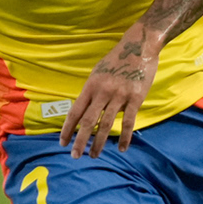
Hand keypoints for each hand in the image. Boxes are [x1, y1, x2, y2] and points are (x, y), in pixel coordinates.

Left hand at [62, 23, 158, 156]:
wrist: (139, 47)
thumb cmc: (117, 60)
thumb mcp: (98, 73)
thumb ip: (92, 91)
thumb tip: (85, 109)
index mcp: (91, 86)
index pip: (75, 111)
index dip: (67, 128)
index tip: (62, 142)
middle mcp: (103, 92)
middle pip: (88, 121)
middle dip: (80, 141)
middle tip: (75, 156)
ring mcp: (119, 96)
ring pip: (106, 124)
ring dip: (99, 143)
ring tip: (94, 155)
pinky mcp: (136, 98)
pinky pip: (129, 122)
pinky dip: (125, 138)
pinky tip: (122, 149)